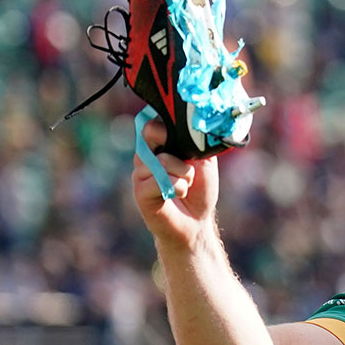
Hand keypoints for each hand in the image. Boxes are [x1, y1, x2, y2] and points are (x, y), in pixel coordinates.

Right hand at [131, 119, 220, 249]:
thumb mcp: (205, 160)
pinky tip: (178, 195)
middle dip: (179, 152)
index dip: (163, 126)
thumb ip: (198, 141)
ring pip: (163, 160)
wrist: (197, 221)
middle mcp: (145, 156)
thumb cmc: (200, 190)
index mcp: (158, 146)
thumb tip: (195, 126)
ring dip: (184, 175)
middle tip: (188, 170)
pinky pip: (160, 180)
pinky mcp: (139, 191)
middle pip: (152, 134)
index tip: (178, 139)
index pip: (151, 123)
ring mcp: (140, 173)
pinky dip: (178, 188)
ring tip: (185, 186)